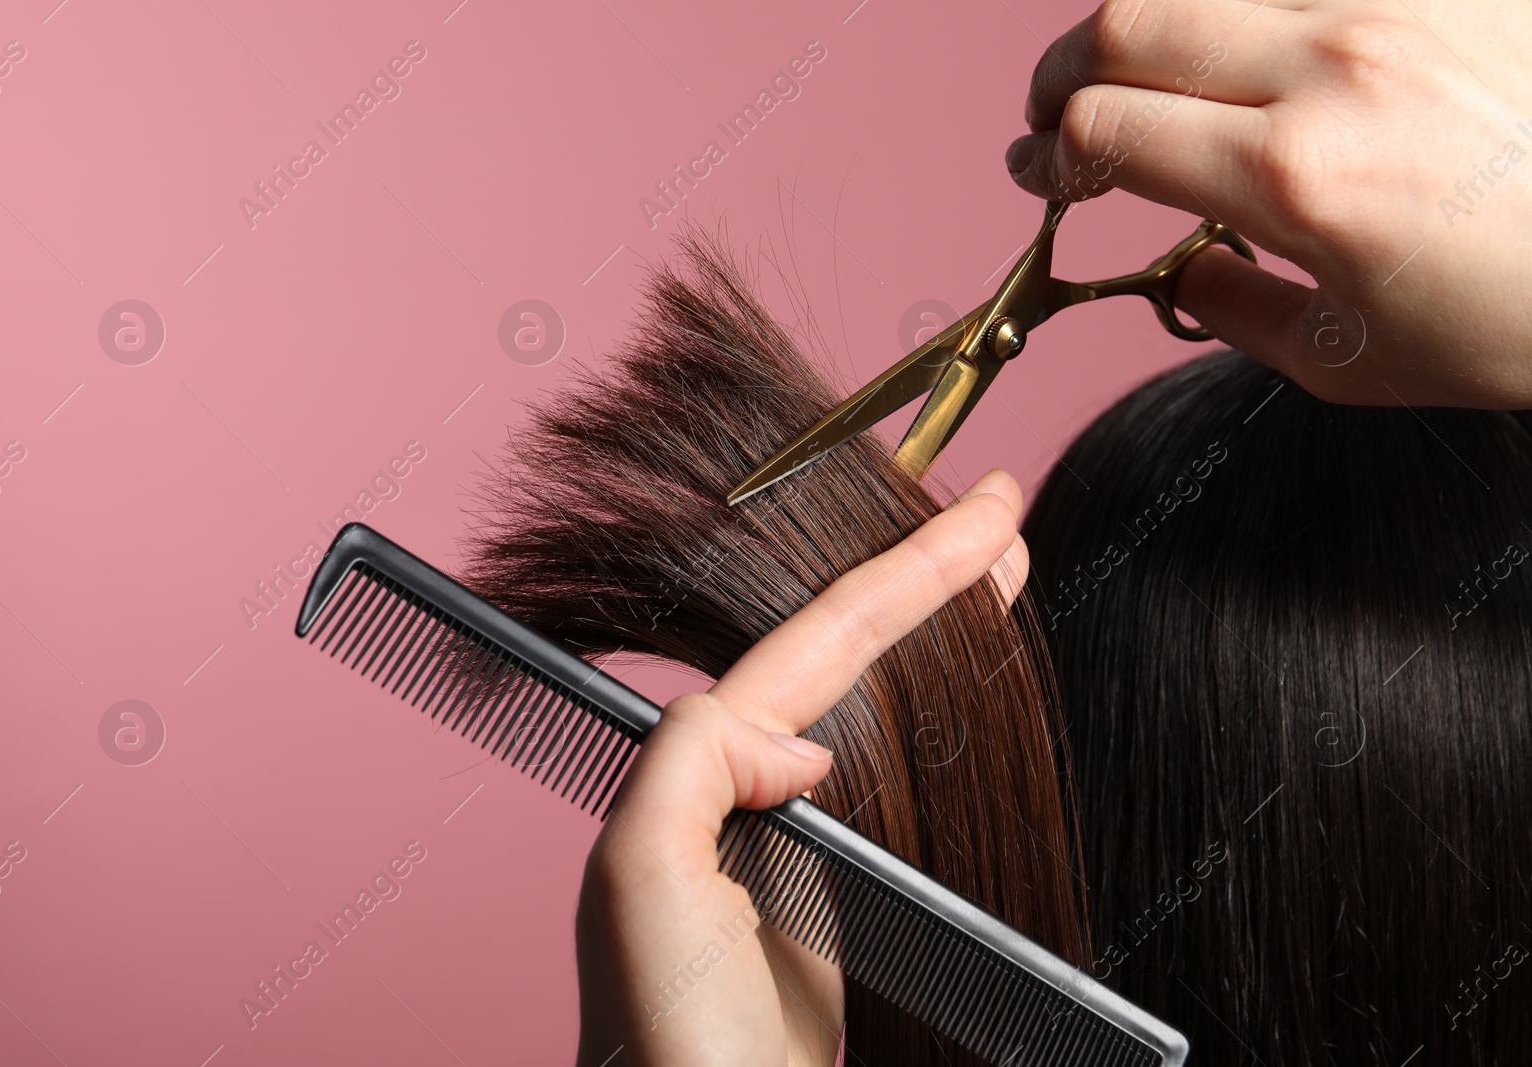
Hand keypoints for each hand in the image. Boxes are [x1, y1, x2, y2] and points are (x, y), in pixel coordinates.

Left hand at [572, 470, 1029, 1066]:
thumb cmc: (665, 1042)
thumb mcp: (641, 880)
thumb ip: (696, 762)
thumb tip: (801, 739)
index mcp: (697, 776)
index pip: (821, 644)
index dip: (908, 573)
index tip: (988, 515)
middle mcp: (740, 797)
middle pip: (847, 658)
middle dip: (925, 585)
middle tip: (999, 524)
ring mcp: (794, 847)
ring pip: (878, 711)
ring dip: (935, 644)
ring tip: (995, 583)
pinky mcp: (836, 904)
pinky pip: (899, 784)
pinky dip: (940, 730)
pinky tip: (965, 710)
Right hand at [1005, 0, 1531, 407]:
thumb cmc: (1522, 318)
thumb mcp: (1348, 358)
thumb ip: (1227, 311)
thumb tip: (1177, 267)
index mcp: (1297, 173)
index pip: (1103, 129)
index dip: (1046, 157)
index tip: (1039, 178)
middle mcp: (1338, 65)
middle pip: (1127, 22)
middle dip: (1062, 72)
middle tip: (1055, 116)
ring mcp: (1398, 4)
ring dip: (1148, 30)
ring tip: (1144, 77)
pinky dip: (1249, 20)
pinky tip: (1250, 58)